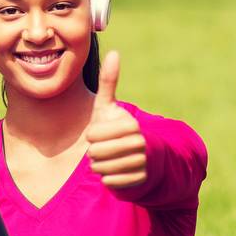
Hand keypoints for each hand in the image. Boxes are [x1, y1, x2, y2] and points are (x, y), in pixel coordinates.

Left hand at [83, 49, 147, 190]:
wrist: (141, 158)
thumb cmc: (117, 129)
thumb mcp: (109, 107)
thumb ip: (108, 82)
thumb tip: (114, 52)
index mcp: (131, 125)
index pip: (93, 135)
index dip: (92, 136)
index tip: (100, 134)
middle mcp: (140, 143)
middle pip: (96, 152)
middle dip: (95, 152)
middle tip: (104, 149)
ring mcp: (142, 163)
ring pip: (101, 169)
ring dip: (100, 166)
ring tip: (110, 159)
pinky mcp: (140, 181)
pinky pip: (110, 182)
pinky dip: (108, 179)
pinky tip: (116, 172)